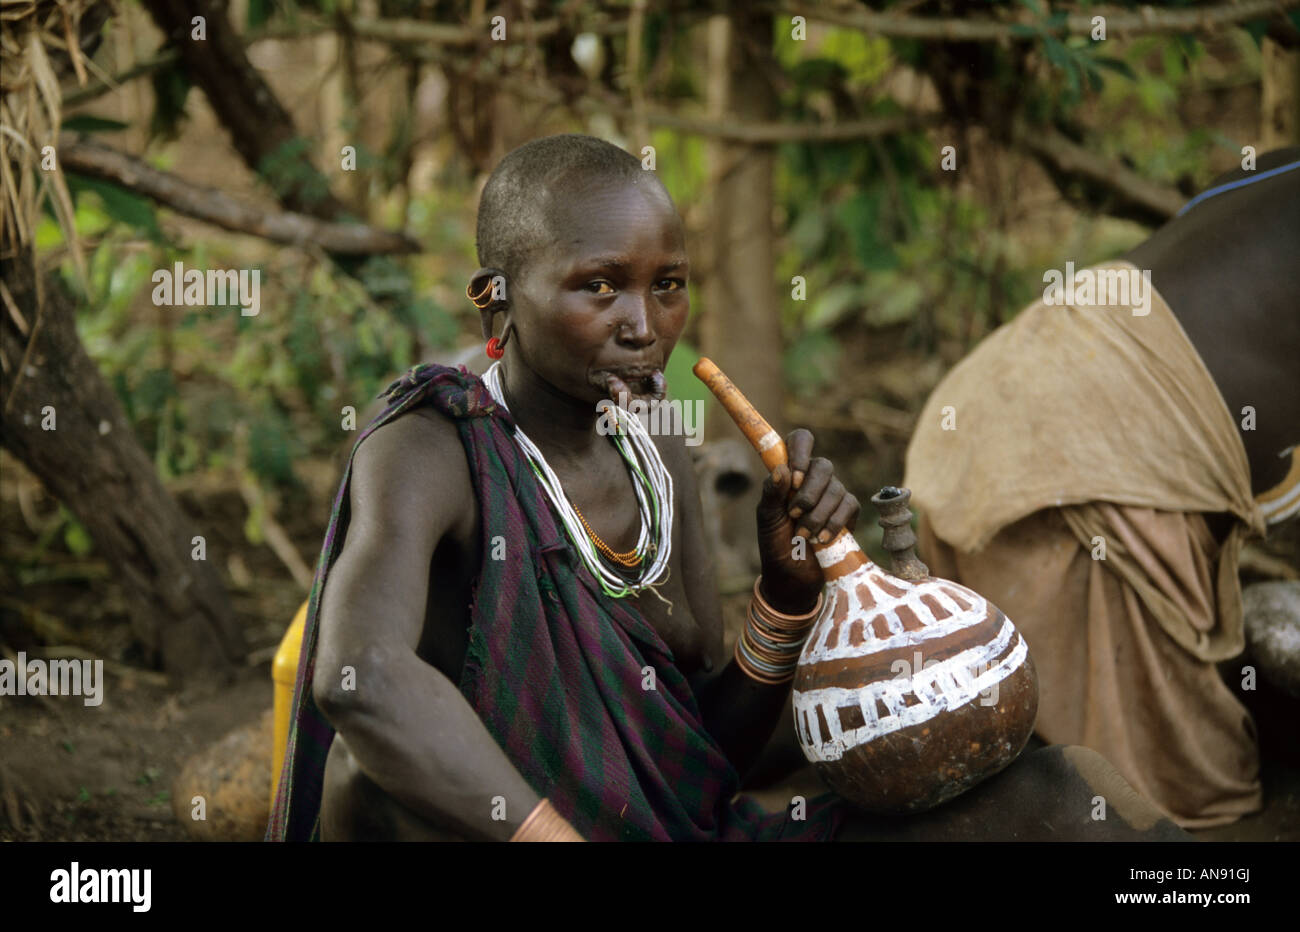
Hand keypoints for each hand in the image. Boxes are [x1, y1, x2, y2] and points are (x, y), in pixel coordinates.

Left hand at [755, 429, 859, 613]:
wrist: (791, 575)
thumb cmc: (775, 542)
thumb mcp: (767, 517)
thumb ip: (772, 492)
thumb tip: (782, 469)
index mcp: (791, 472)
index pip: (801, 441)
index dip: (801, 452)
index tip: (796, 477)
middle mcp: (814, 478)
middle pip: (823, 466)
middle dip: (809, 494)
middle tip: (794, 515)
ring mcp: (833, 494)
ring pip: (836, 489)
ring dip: (817, 516)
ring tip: (803, 536)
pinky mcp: (848, 512)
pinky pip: (849, 506)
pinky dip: (834, 524)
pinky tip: (821, 540)